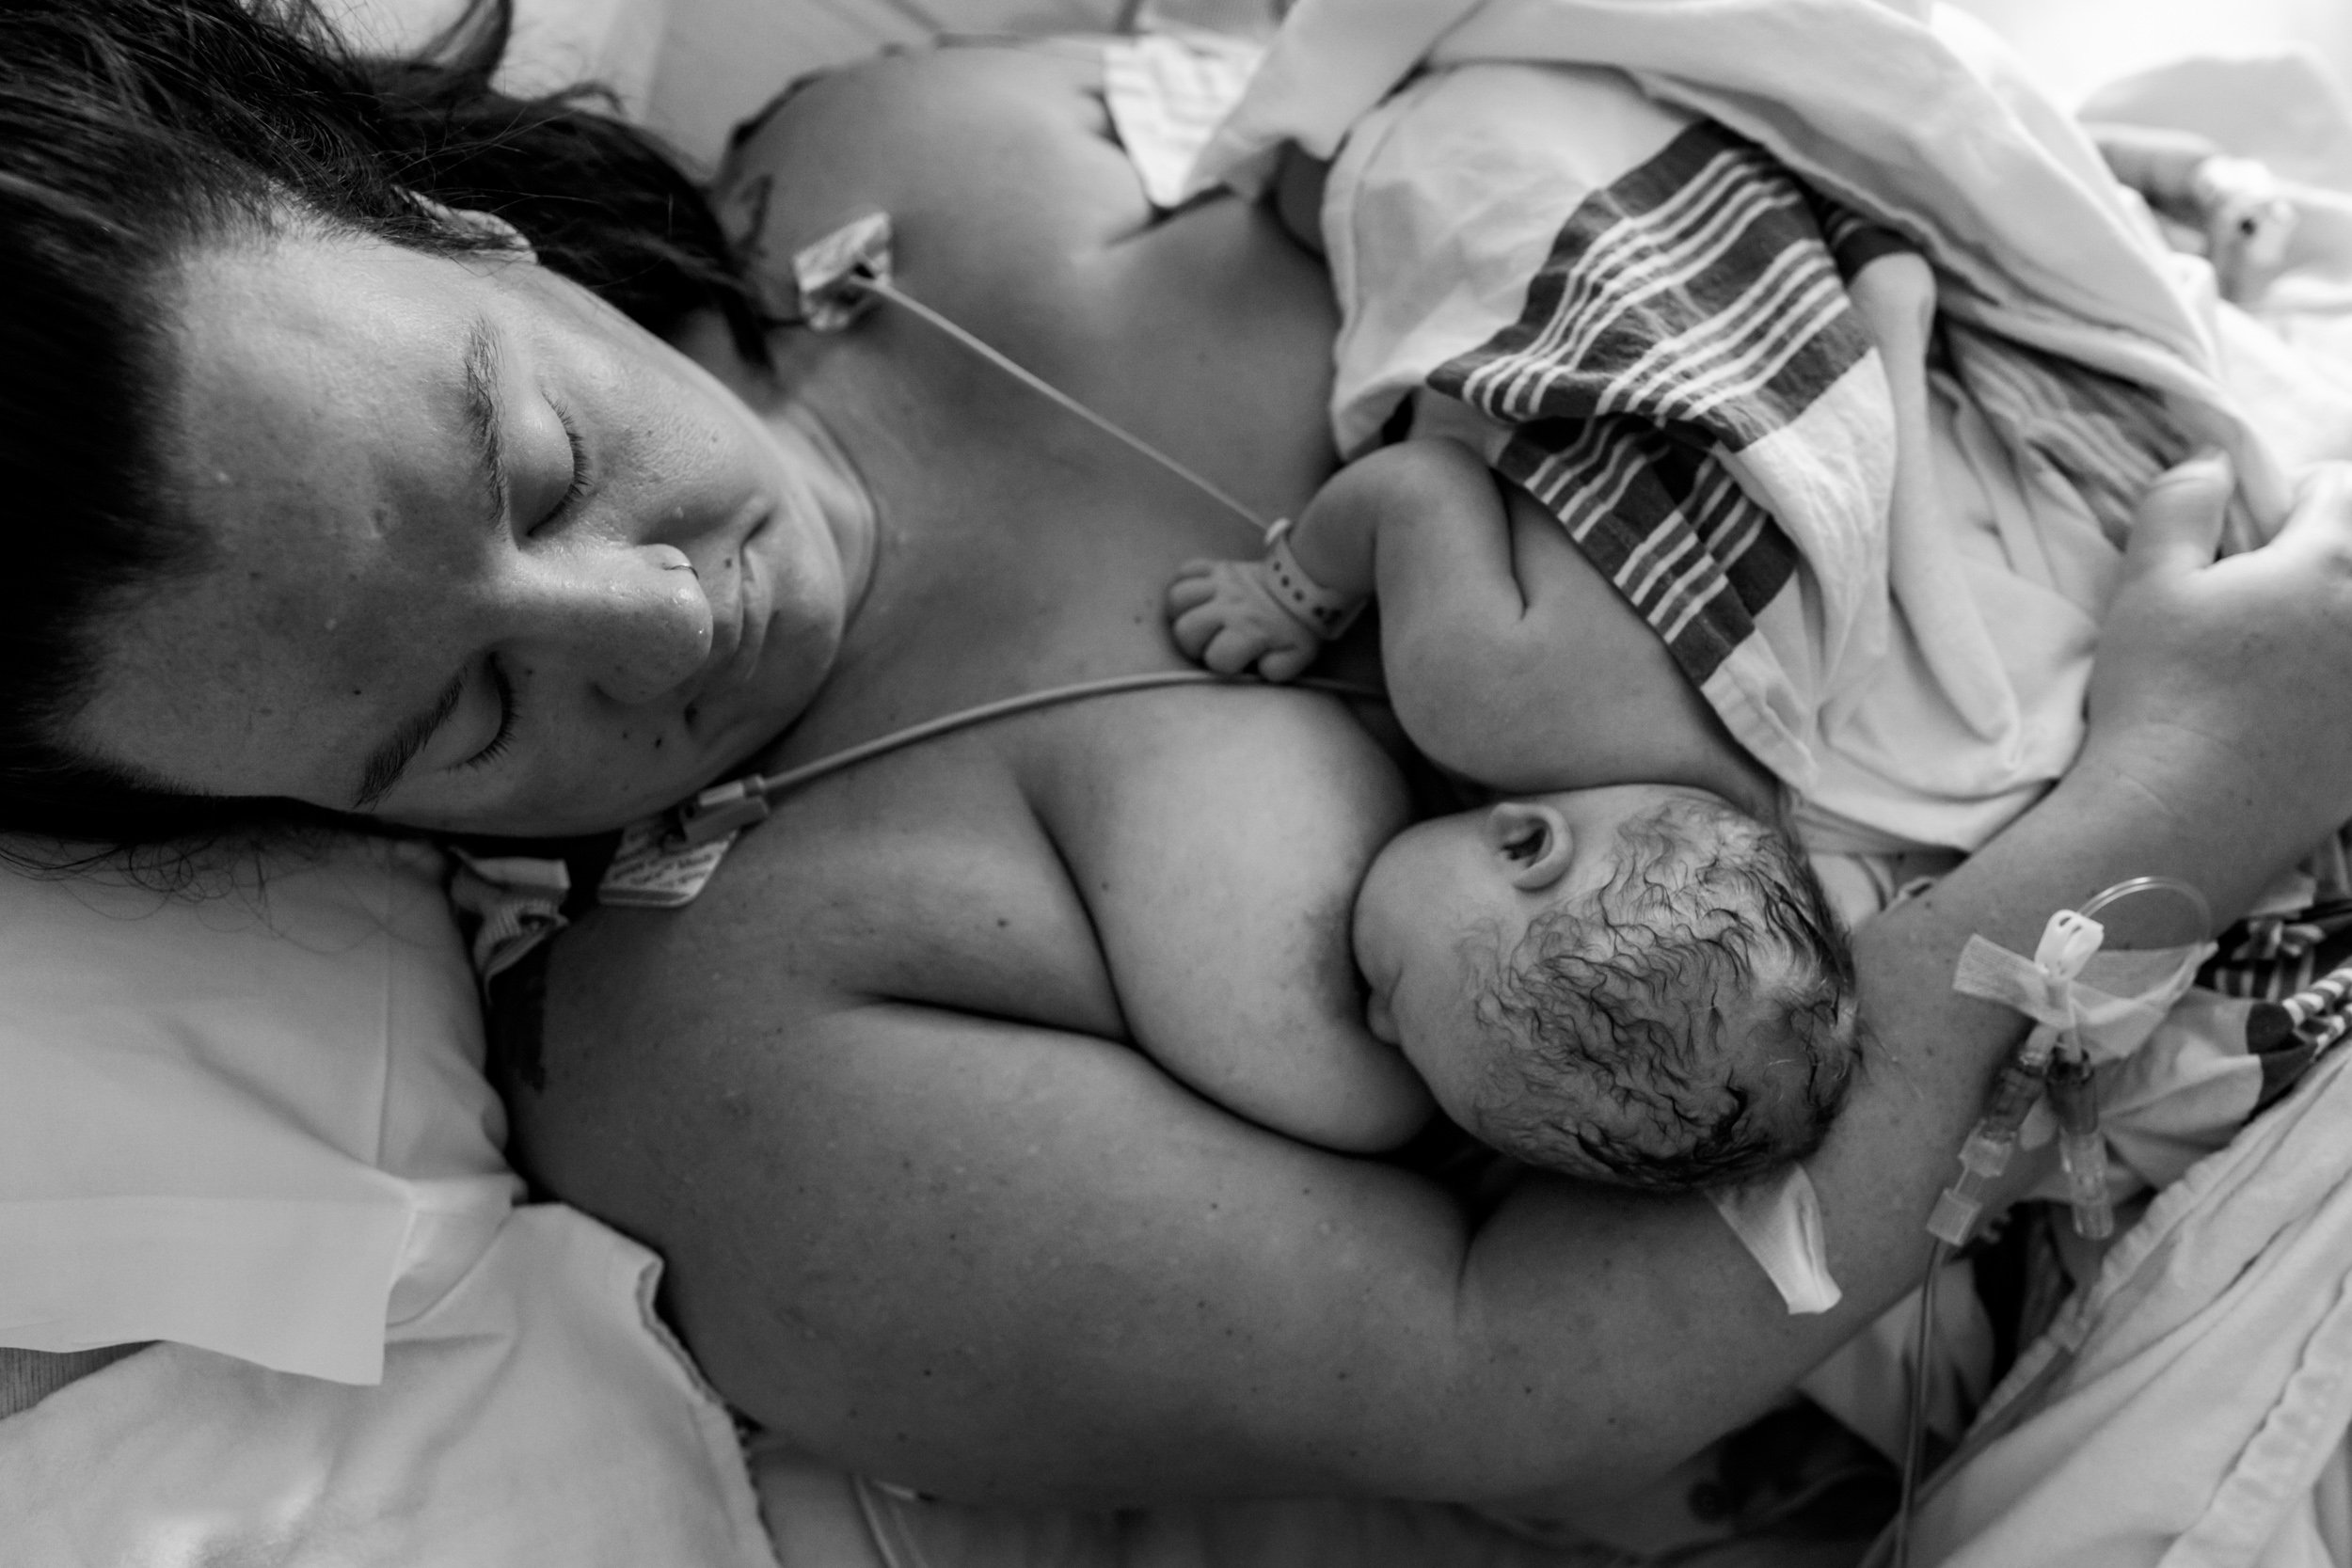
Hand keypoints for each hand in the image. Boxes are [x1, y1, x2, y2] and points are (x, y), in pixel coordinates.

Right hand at [1166, 558, 1324, 681]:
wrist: (1303, 583)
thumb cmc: (1296, 624)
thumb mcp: (1298, 654)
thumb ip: (1278, 669)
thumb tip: (1260, 669)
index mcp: (1250, 629)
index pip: (1217, 658)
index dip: (1224, 665)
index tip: (1236, 659)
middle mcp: (1229, 604)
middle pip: (1186, 630)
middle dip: (1194, 645)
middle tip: (1211, 643)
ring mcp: (1221, 582)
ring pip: (1177, 598)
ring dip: (1182, 614)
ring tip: (1197, 620)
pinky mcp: (1217, 566)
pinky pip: (1186, 570)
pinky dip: (1183, 583)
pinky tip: (1195, 597)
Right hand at [2083, 458, 2351, 878]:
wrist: (2181, 817)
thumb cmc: (2157, 696)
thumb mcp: (2147, 586)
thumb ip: (2182, 504)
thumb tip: (2213, 458)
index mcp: (2327, 562)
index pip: (2338, 487)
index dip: (2293, 497)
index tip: (2254, 532)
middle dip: (2323, 558)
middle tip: (2267, 590)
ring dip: (2332, 619)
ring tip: (2284, 650)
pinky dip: (2336, 686)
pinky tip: (2295, 708)